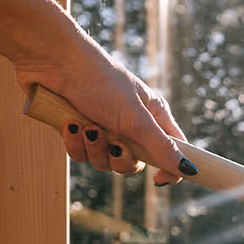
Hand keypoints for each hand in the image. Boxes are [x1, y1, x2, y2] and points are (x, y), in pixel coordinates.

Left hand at [15, 40, 193, 185]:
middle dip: (120, 157)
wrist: (53, 62)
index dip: (169, 168)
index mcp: (152, 116)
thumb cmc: (101, 82)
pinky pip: (80, 154)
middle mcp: (129, 124)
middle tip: (114, 141)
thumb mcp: (136, 119)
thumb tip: (190, 170)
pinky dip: (74, 142)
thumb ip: (162, 147)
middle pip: (134, 163)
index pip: (172, 149)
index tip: (158, 180)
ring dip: (94, 148)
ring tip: (87, 125)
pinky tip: (70, 123)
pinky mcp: (76, 130)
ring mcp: (102, 128)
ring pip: (104, 161)